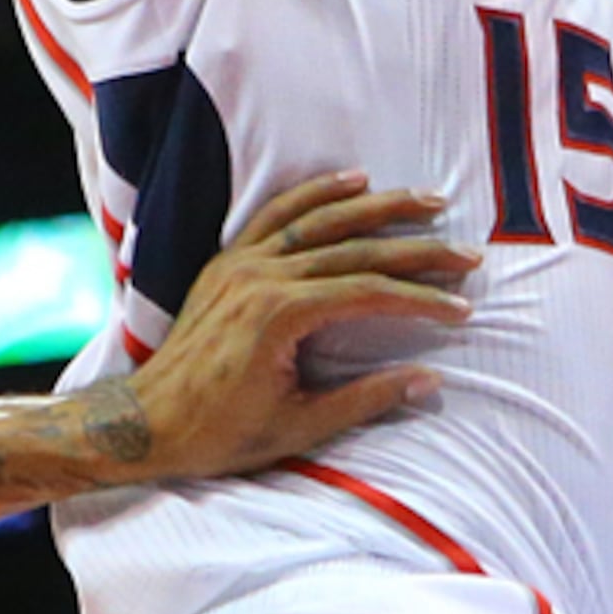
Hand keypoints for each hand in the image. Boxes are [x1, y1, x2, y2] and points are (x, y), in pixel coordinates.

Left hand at [122, 171, 473, 478]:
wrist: (146, 422)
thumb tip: (429, 380)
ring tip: (428, 200)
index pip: (369, 294)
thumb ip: (365, 399)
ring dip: (379, 207)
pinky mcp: (228, 261)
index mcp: (279, 317)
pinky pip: (277, 213)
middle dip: (418, 250)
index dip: (421, 300)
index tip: (462, 308)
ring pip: (321, 220)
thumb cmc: (219, 433)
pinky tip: (354, 180)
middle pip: (356, 250)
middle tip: (467, 254)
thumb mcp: (298, 427)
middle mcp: (261, 277)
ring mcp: (241, 263)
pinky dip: (317, 194)